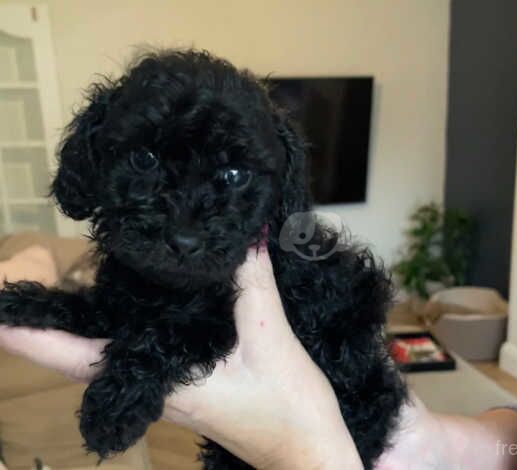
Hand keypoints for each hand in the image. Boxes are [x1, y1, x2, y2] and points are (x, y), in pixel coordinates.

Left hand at [0, 247, 362, 469]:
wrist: (306, 447)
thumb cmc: (285, 406)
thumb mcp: (269, 338)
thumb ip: (252, 281)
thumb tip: (242, 230)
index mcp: (158, 379)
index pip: (74, 356)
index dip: (29, 334)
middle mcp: (151, 382)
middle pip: (81, 349)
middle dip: (54, 312)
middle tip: (34, 263)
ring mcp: (167, 384)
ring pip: (109, 347)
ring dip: (86, 314)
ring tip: (76, 266)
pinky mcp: (186, 379)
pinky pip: (141, 343)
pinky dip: (127, 316)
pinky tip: (141, 289)